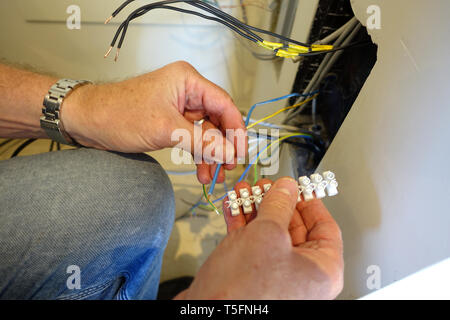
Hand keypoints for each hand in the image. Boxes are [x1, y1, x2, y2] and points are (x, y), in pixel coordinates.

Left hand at [62, 61, 246, 183]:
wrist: (87, 121)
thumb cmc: (119, 114)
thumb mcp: (165, 129)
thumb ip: (202, 142)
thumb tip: (229, 154)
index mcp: (188, 80)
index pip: (224, 104)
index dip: (236, 130)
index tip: (241, 153)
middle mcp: (187, 90)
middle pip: (218, 119)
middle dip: (223, 145)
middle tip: (227, 168)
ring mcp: (179, 106)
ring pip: (207, 131)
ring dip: (211, 154)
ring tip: (212, 176)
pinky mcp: (171, 120)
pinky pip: (194, 137)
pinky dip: (198, 153)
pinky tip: (201, 170)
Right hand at [176, 177, 343, 299]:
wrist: (209, 312)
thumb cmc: (244, 290)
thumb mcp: (267, 234)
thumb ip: (279, 205)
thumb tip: (286, 188)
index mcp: (321, 271)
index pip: (325, 228)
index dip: (310, 202)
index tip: (297, 187)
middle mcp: (303, 276)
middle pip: (294, 228)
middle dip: (275, 203)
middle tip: (265, 187)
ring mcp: (277, 277)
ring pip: (271, 234)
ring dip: (255, 209)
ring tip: (243, 192)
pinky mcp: (254, 278)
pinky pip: (254, 244)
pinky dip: (243, 224)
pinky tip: (233, 208)